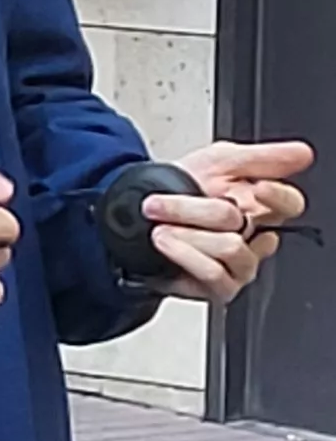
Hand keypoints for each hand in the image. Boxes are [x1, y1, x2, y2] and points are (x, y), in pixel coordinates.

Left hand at [147, 140, 316, 302]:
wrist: (138, 215)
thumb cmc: (181, 186)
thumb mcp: (216, 161)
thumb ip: (260, 158)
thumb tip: (301, 153)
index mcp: (261, 206)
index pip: (290, 204)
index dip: (278, 196)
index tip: (258, 187)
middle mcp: (254, 239)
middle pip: (242, 223)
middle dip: (193, 208)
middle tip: (159, 203)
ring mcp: (239, 265)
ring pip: (229, 248)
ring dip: (185, 233)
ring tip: (160, 227)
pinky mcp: (220, 287)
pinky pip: (213, 273)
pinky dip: (183, 254)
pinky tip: (164, 243)